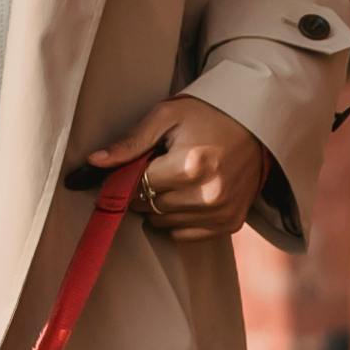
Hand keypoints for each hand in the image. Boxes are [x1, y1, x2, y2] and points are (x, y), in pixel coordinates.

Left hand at [81, 91, 268, 244]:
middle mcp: (208, 193)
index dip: (132, 176)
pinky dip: (179, 219)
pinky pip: (186, 234)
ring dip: (161, 206)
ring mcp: (221, 211)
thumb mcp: (166, 116)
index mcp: (191, 165)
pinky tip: (188, 195)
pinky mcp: (230, 223)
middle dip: (146, 190)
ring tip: (176, 179)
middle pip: (151, 206)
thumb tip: (94, 163)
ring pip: (165, 223)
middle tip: (159, 169)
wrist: (255, 123)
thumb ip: (130, 142)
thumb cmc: (207, 115)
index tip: (137, 166)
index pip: (139, 186)